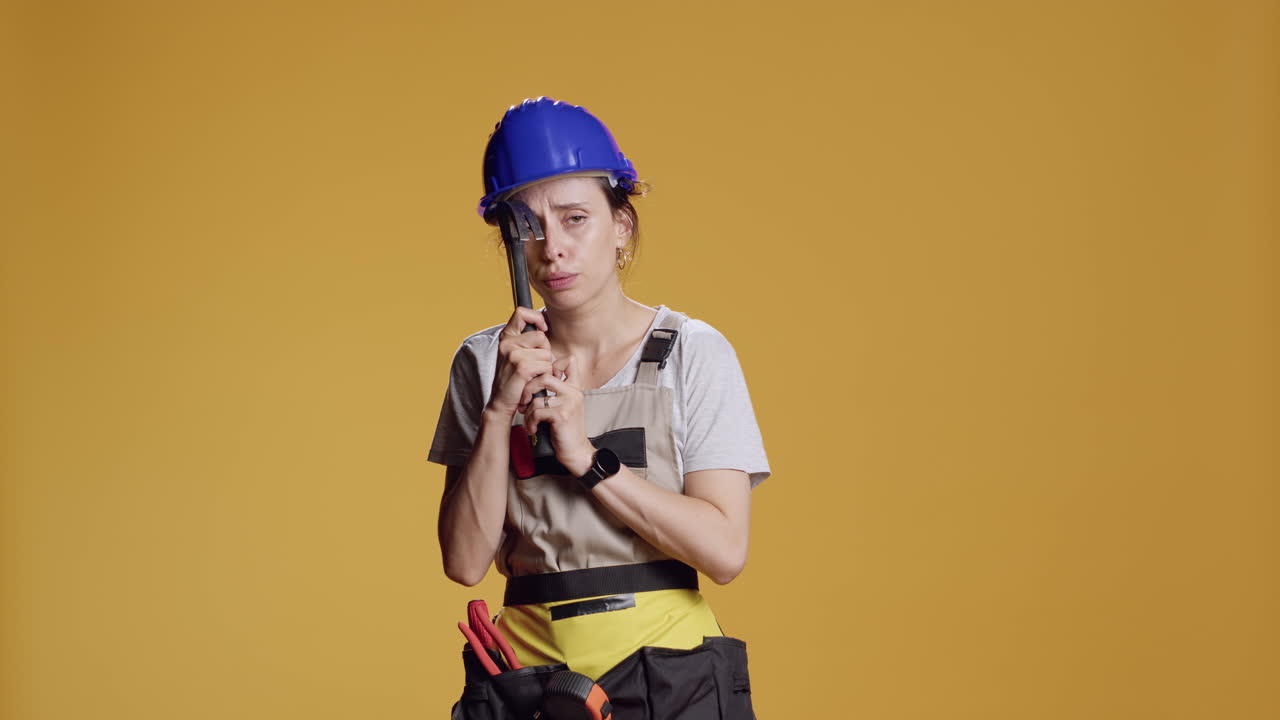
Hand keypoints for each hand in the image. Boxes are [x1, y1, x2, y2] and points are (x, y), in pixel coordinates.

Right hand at [487, 308, 552, 418]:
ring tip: (533, 375)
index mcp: (506, 337)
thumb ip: (525, 340)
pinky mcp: (521, 367)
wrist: (501, 402)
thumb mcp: (514, 355)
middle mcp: (507, 343)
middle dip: (544, 351)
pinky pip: (545, 365)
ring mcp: (513, 354)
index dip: (536, 317)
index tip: (543, 327)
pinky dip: (544, 375)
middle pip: (541, 336)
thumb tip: (544, 323)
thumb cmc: (512, 379)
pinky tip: (533, 381)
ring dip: (545, 366)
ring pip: (546, 353)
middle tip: (535, 365)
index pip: (521, 312)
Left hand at [519, 355, 594, 476]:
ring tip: (530, 421)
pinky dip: (530, 422)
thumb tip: (533, 382)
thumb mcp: (563, 406)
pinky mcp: (562, 415)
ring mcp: (569, 403)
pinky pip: (537, 411)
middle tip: (524, 402)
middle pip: (545, 375)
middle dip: (528, 389)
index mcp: (575, 388)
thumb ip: (555, 392)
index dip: (551, 365)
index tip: (540, 382)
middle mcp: (574, 392)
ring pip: (537, 398)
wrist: (576, 452)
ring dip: (528, 412)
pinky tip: (533, 429)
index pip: (569, 361)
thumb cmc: (565, 431)